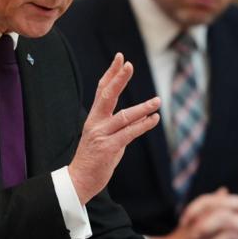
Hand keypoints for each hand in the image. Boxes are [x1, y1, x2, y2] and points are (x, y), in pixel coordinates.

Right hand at [68, 54, 160, 203]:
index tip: (121, 58)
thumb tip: (138, 118)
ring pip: (124, 116)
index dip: (112, 73)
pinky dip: (143, 125)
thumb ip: (118, 125)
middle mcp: (96, 123)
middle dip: (118, 78)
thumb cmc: (94, 159)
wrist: (80, 180)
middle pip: (107, 95)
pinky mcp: (109, 148)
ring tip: (157, 100)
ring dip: (143, 107)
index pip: (102, 90)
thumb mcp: (104, 137)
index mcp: (94, 118)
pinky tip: (154, 118)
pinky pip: (129, 133)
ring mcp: (102, 135)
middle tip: (129, 64)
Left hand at [180, 188, 237, 238]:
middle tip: (192, 235)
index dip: (194, 210)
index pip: (211, 201)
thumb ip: (216, 205)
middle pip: (221, 216)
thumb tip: (192, 213)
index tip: (184, 221)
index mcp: (235, 200)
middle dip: (205, 227)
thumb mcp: (236, 203)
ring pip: (230, 234)